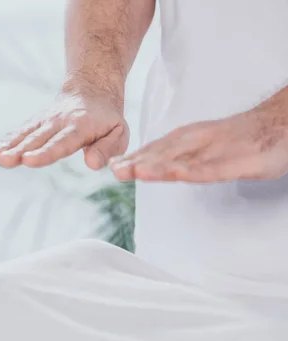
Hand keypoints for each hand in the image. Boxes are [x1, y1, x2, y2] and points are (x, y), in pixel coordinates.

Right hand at [0, 90, 128, 169]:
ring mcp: (44, 122)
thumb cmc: (107, 119)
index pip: (62, 142)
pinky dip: (5, 140)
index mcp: (80, 127)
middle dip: (20, 150)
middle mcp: (58, 123)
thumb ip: (107, 149)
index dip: (45, 152)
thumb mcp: (118, 133)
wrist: (91, 90)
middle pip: (37, 139)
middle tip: (5, 160)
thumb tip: (91, 164)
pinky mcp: (35, 123)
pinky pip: (19, 132)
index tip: (29, 160)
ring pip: (25, 135)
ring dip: (8, 146)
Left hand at [109, 109, 287, 182]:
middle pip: (165, 153)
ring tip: (137, 172)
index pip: (157, 149)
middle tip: (115, 169)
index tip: (113, 165)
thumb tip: (154, 166)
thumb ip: (181, 156)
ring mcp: (219, 150)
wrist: (282, 122)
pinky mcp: (239, 160)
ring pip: (186, 158)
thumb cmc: (242, 138)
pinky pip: (215, 167)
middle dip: (139, 162)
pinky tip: (179, 174)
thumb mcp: (205, 146)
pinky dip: (195, 170)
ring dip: (159, 165)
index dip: (135, 158)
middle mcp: (200, 142)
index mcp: (191, 139)